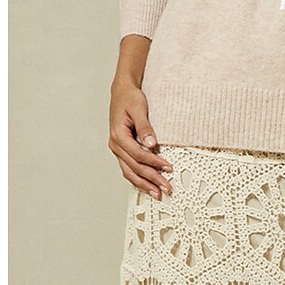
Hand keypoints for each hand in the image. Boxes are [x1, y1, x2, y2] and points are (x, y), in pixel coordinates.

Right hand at [108, 80, 173, 199]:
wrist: (121, 92)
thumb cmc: (130, 98)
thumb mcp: (139, 107)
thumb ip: (144, 126)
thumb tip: (152, 144)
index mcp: (118, 136)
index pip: (138, 155)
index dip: (154, 162)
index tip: (168, 167)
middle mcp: (115, 145)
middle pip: (134, 167)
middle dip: (151, 179)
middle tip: (166, 188)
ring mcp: (117, 149)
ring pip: (129, 172)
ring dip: (144, 184)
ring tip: (157, 193)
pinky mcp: (122, 150)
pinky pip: (128, 168)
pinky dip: (137, 178)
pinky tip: (146, 185)